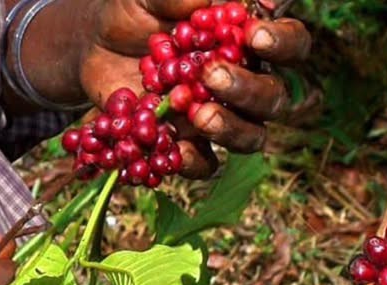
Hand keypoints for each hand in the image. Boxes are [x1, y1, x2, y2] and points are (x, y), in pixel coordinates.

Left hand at [82, 2, 309, 174]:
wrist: (97, 51)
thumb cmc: (136, 13)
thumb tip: (210, 2)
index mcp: (248, 40)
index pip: (288, 41)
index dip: (282, 39)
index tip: (254, 32)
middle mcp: (245, 82)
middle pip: (275, 96)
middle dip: (249, 88)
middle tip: (213, 75)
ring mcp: (220, 118)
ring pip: (252, 135)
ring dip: (231, 128)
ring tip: (199, 114)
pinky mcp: (189, 145)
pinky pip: (206, 165)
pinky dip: (194, 161)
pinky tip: (177, 147)